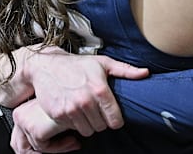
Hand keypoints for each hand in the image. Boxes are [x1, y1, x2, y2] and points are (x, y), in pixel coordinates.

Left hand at [10, 99, 80, 153]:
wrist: (82, 93)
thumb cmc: (74, 96)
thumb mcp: (56, 110)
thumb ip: (48, 122)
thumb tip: (50, 140)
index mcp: (22, 109)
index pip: (21, 137)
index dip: (38, 145)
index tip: (57, 144)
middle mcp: (19, 115)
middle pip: (22, 144)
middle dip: (43, 151)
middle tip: (63, 148)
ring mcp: (25, 123)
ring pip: (35, 147)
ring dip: (57, 148)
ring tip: (73, 142)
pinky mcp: (35, 130)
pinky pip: (44, 147)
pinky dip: (60, 147)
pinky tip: (73, 140)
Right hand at [21, 46, 148, 136]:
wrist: (47, 66)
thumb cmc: (77, 64)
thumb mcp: (103, 63)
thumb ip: (126, 70)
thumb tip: (145, 73)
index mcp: (100, 89)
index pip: (115, 120)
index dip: (115, 120)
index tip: (112, 116)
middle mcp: (85, 100)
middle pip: (102, 127)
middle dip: (101, 121)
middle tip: (96, 110)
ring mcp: (71, 109)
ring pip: (88, 131)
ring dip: (88, 123)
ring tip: (85, 111)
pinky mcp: (58, 114)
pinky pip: (72, 128)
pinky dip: (74, 123)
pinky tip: (73, 110)